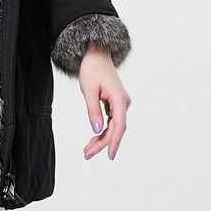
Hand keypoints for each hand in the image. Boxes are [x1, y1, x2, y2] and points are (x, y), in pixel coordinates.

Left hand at [78, 44, 130, 160]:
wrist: (96, 55)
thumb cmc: (92, 68)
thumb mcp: (88, 90)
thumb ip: (93, 110)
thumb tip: (96, 130)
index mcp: (119, 98)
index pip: (119, 125)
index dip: (114, 142)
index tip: (110, 155)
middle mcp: (123, 102)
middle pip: (115, 128)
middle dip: (102, 142)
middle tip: (87, 153)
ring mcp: (120, 103)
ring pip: (113, 126)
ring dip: (102, 138)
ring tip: (88, 149)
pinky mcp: (115, 103)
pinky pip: (111, 120)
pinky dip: (103, 130)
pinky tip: (94, 137)